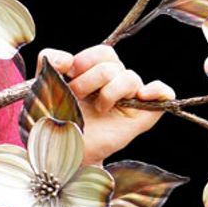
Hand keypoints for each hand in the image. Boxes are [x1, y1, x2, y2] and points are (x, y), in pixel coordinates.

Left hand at [37, 45, 175, 166]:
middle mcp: (114, 85)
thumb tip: (67, 57)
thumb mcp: (44, 86)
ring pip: (131, 77)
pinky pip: (164, 95)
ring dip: (110, 90)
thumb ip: (49, 61)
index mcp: (94, 74)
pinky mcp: (141, 118)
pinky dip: (159, 91)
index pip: (102, 53)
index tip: (70, 74)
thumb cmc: (54, 121)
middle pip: (114, 64)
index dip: (87, 59)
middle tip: (77, 96)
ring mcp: (129, 101)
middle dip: (91, 78)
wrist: (61, 153)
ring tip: (99, 108)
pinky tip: (145, 95)